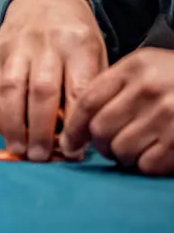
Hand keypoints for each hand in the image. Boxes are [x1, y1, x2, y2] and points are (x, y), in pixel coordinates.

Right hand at [0, 0, 106, 160]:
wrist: (44, 0)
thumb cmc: (75, 38)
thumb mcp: (95, 55)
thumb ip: (87, 92)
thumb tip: (77, 139)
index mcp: (79, 44)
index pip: (77, 90)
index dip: (74, 125)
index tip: (73, 150)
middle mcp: (46, 43)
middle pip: (41, 91)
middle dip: (40, 129)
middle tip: (41, 156)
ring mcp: (16, 46)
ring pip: (11, 88)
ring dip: (14, 124)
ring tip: (19, 149)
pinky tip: (6, 129)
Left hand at [59, 47, 173, 174]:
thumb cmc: (172, 78)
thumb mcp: (142, 68)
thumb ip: (110, 86)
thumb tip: (75, 123)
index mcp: (134, 68)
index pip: (88, 101)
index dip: (73, 127)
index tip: (68, 142)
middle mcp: (150, 90)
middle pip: (101, 129)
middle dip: (99, 144)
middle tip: (107, 146)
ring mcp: (169, 115)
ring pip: (121, 149)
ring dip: (122, 156)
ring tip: (131, 149)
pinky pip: (148, 164)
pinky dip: (145, 165)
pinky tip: (152, 154)